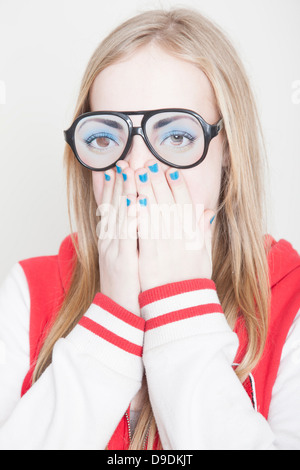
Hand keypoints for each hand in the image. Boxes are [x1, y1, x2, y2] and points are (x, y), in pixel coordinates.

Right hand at [97, 161, 139, 315]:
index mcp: (113, 240)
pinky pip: (126, 237)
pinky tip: (135, 203)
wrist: (119, 316)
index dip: (118, 185)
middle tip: (125, 159)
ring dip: (123, 193)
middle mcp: (110, 242)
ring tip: (128, 171)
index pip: (115, 207)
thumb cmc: (129, 287)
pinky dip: (129, 219)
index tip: (123, 166)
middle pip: (115, 206)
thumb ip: (135, 237)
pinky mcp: (122, 263)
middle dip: (120, 181)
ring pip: (118, 216)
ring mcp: (114, 251)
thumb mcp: (130, 258)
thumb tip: (141, 217)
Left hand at [135, 160, 214, 291]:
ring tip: (135, 172)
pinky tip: (130, 199)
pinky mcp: (147, 258)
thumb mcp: (203, 256)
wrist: (179, 309)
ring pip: (152, 212)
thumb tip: (207, 212)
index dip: (177, 186)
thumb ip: (203, 233)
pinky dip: (136, 214)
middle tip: (148, 162)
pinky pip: (140, 232)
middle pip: (167, 203)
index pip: (185, 205)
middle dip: (157, 181)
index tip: (170, 170)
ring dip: (143, 190)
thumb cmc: (191, 282)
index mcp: (193, 237)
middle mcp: (179, 239)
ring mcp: (163, 247)